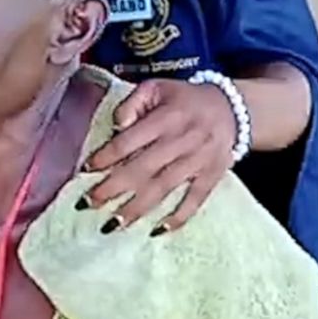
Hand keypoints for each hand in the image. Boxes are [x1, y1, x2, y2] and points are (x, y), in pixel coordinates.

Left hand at [82, 78, 235, 235]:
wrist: (233, 109)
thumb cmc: (186, 99)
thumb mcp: (158, 87)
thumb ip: (134, 102)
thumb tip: (117, 126)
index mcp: (165, 117)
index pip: (129, 140)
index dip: (106, 156)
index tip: (85, 170)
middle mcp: (181, 141)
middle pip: (142, 169)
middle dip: (113, 188)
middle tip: (88, 203)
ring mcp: (197, 161)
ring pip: (163, 188)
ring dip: (137, 208)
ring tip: (113, 223)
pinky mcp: (212, 176)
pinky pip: (195, 200)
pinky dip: (178, 217)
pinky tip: (157, 231)